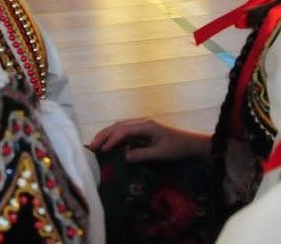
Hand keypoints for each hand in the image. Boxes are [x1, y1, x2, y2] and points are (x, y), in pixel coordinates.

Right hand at [89, 119, 210, 162]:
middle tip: (92, 146)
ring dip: (107, 135)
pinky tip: (108, 147)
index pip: (124, 130)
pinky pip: (124, 134)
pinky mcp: (141, 132)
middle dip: (104, 135)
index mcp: (146, 125)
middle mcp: (141, 122)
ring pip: (119, 128)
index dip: (113, 139)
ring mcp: (140, 126)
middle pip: (118, 126)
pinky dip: (114, 139)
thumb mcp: (160, 153)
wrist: (189, 144)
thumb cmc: (176, 147)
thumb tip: (124, 157)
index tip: (104, 150)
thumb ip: (142, 154)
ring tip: (95, 145)